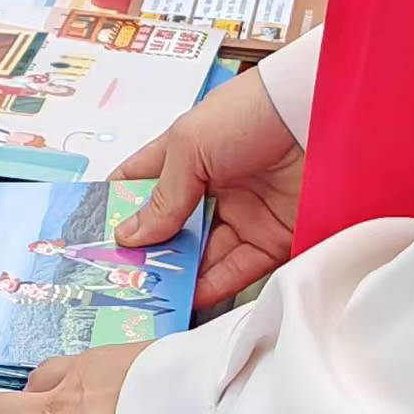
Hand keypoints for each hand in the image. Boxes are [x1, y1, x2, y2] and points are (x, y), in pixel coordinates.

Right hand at [108, 67, 304, 304]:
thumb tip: (129, 236)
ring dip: (177, 276)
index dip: (118, 209)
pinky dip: (211, 287)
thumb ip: (162, 196)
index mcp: (185, 155)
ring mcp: (241, 215)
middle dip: (147, 253)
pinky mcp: (271, 239)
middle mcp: (211, 187)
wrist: (318, 117)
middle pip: (171, 229)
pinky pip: (236, 270)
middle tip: (119, 280)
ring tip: (148, 297)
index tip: (94, 240)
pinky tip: (187, 299)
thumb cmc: (247, 114)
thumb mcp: (190, 145)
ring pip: (201, 256)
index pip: (142, 185)